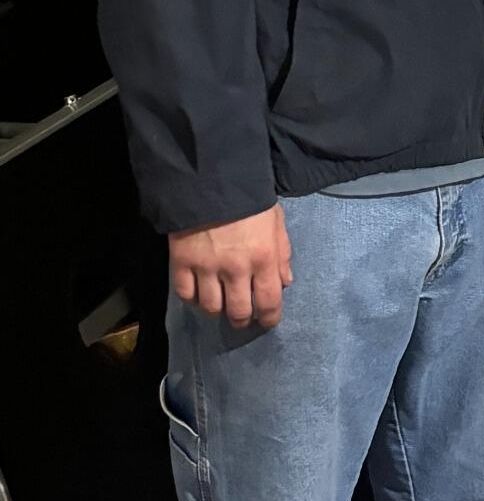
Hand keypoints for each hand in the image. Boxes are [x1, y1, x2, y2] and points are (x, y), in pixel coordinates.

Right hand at [169, 206, 292, 329]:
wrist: (210, 179)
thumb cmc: (249, 199)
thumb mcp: (276, 222)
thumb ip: (282, 254)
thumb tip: (285, 283)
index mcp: (264, 258)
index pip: (269, 302)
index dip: (269, 318)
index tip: (267, 321)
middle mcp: (236, 268)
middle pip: (238, 311)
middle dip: (242, 319)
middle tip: (242, 316)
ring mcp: (206, 268)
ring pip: (211, 307)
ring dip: (218, 310)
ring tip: (221, 303)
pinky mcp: (181, 262)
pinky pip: (185, 294)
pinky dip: (193, 299)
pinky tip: (199, 293)